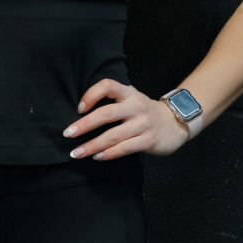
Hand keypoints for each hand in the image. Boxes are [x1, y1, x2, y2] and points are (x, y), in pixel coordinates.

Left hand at [62, 78, 189, 159]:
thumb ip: (113, 99)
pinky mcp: (149, 140)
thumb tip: (81, 110)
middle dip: (84, 125)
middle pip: (106, 113)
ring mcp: (143, 124)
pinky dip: (109, 153)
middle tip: (68, 134)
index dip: (91, 94)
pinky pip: (124, 148)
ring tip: (77, 152)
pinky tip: (97, 157)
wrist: (175, 123)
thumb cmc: (144, 111)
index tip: (79, 108)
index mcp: (129, 93)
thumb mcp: (131, 98)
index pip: (107, 85)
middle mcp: (136, 106)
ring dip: (92, 145)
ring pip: (113, 135)